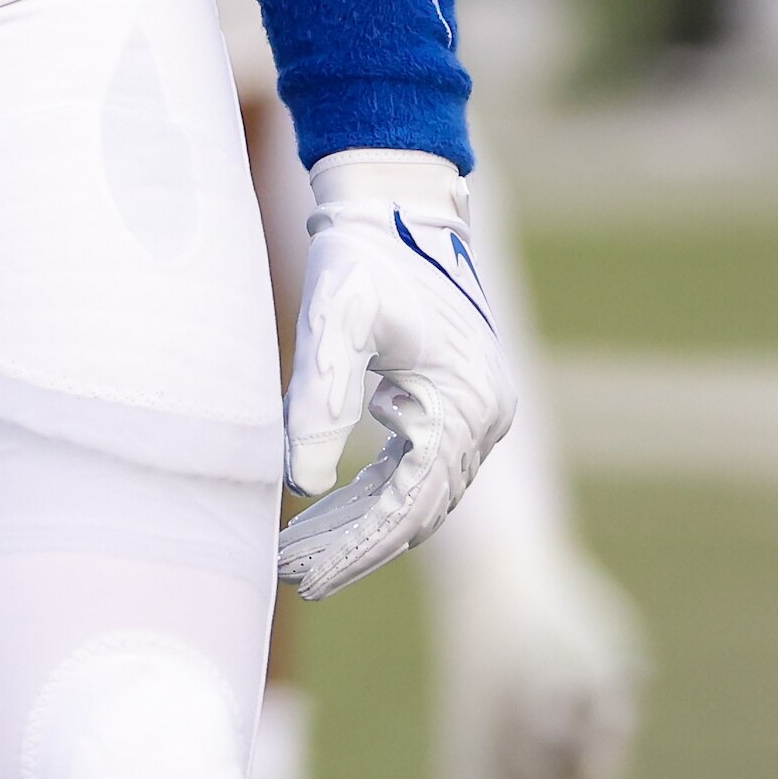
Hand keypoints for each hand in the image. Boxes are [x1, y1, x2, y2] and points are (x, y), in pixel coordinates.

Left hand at [278, 149, 517, 599]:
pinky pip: (422, 468)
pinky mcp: (463, 400)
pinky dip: (378, 495)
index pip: (406, 506)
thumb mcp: (334, 319)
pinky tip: (330, 507)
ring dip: (362, 526)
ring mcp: (480, 409)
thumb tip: (299, 483)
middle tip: (292, 575)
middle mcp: (484, 416)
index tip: (304, 577)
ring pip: (420, 497)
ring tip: (299, 552)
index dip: (353, 547)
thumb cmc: (363, 254)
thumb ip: (319, 399)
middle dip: (353, 546)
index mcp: (462, 404)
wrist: (397, 201)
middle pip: (416, 511)